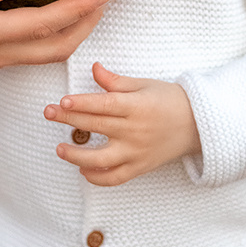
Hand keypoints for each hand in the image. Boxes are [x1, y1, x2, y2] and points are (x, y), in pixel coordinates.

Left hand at [44, 62, 199, 184]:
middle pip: (97, 126)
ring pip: (102, 159)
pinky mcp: (139, 167)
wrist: (198, 125)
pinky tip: (82, 169)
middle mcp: (135, 131)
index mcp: (137, 106)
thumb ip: (116, 81)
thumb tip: (94, 68)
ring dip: (77, 156)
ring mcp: (136, 152)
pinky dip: (96, 177)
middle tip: (48, 112)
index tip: (62, 100)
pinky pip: (114, 178)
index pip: (104, 105)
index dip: (82, 103)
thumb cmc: (169, 100)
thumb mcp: (144, 85)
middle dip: (69, 119)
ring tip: (60, 148)